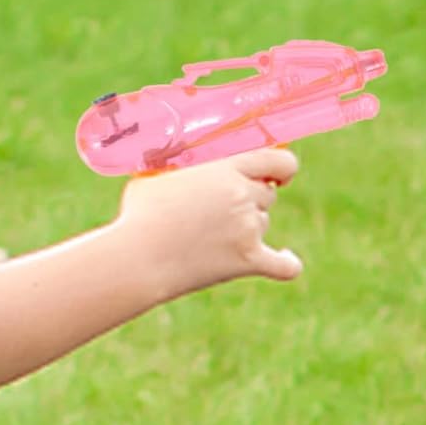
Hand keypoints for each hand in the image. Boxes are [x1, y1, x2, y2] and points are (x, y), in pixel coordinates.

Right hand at [116, 147, 302, 298]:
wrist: (138, 259)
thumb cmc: (139, 216)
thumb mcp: (154, 176)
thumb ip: (176, 168)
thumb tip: (175, 165)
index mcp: (225, 169)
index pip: (277, 160)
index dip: (280, 166)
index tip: (276, 172)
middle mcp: (242, 195)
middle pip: (267, 194)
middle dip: (250, 198)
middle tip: (221, 208)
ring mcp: (248, 229)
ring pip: (263, 223)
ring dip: (247, 226)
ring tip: (211, 235)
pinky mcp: (248, 260)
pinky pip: (284, 265)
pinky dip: (287, 262)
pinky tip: (286, 257)